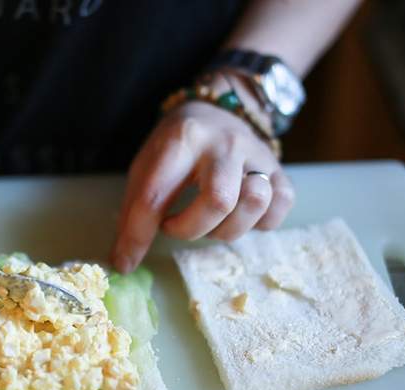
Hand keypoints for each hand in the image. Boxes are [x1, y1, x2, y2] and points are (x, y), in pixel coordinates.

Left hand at [112, 100, 294, 272]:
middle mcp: (223, 142)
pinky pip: (280, 204)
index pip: (156, 195)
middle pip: (218, 200)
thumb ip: (134, 213)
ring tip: (210, 222)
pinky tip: (239, 216)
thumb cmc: (173, 149)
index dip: (139, 235)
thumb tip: (123, 264)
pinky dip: (261, 222)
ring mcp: (256, 152)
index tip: (127, 262)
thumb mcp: (146, 169)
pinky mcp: (278, 166)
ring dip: (228, 228)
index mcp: (181, 139)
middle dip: (193, 229)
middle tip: (177, 226)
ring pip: (254, 201)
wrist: (212, 110)